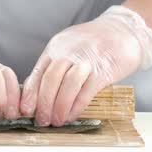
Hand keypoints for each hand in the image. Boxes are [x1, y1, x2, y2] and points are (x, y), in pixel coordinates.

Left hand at [20, 6, 151, 126]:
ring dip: (59, 107)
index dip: (30, 93)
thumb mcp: (69, 46)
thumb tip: (41, 92)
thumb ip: (55, 64)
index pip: (38, 71)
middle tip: (42, 120)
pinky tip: (72, 115)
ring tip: (57, 121)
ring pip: (67, 85)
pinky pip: (86, 91)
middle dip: (43, 104)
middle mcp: (69, 51)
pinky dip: (77, 106)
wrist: (126, 29)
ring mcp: (87, 59)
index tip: (25, 109)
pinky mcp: (104, 69)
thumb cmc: (96, 41)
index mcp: (56, 47)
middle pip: (50, 79)